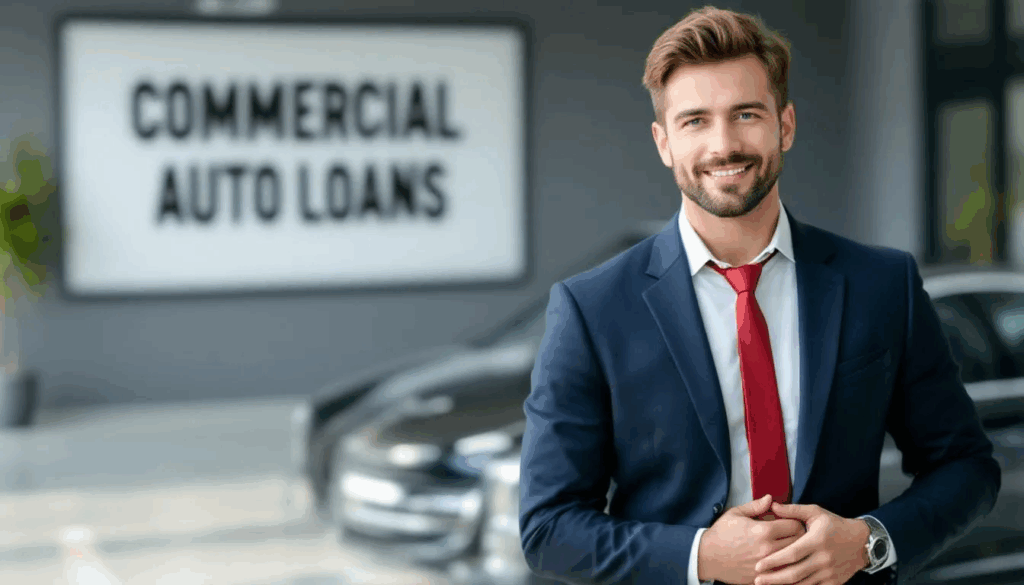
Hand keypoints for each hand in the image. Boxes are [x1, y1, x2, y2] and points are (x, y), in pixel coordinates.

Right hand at [698, 494, 807, 584]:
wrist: (707, 557)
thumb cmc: (721, 534)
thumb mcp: (735, 514)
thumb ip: (756, 506)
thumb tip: (770, 498)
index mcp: (763, 531)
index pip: (795, 525)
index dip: (795, 521)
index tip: (790, 521)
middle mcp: (768, 549)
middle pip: (799, 542)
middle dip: (799, 536)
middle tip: (791, 534)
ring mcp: (767, 566)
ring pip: (794, 559)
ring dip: (793, 552)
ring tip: (787, 547)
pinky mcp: (763, 577)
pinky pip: (784, 572)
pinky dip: (785, 566)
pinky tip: (779, 561)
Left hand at [753, 502, 870, 584]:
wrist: (862, 542)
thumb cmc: (834, 525)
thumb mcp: (815, 513)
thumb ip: (793, 510)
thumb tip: (772, 505)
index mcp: (816, 540)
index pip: (792, 554)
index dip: (774, 561)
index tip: (758, 565)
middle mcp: (823, 559)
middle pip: (795, 573)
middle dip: (774, 579)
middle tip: (757, 580)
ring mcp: (829, 573)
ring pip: (803, 584)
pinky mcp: (834, 582)